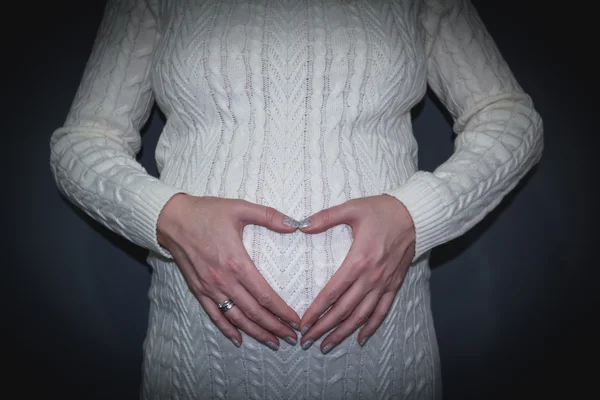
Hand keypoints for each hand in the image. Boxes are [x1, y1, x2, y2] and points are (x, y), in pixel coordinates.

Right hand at [157, 194, 301, 349]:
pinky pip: (214, 315)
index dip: (281, 311)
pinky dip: (227, 329)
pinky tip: (239, 339)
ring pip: (236, 318)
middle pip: (253, 312)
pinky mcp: (198, 290)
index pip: (264, 294)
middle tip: (292, 337)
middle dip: (274, 327)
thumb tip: (295, 225)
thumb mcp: (240, 208)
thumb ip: (269, 216)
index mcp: (236, 263)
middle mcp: (223, 281)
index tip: (295, 320)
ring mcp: (209, 288)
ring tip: (273, 342)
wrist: (172, 219)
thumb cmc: (206, 212)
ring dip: (256, 333)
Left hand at [298, 194, 415, 352]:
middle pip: (344, 309)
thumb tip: (301, 225)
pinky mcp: (394, 284)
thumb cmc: (381, 211)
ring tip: (328, 345)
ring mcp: (384, 283)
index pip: (332, 292)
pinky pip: (382, 311)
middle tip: (307, 341)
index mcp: (358, 260)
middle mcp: (371, 277)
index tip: (303, 323)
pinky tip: (360, 338)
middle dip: (324, 327)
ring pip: (362, 315)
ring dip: (344, 332)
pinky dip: (371, 327)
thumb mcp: (352, 208)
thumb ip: (325, 217)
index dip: (316, 310)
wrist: (414, 215)